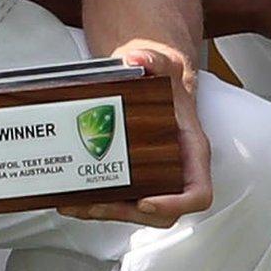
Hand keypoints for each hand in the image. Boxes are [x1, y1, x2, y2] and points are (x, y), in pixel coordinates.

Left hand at [62, 41, 210, 228]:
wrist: (153, 75)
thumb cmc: (164, 75)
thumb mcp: (162, 62)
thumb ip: (152, 58)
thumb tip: (136, 58)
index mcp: (191, 151)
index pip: (198, 193)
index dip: (175, 204)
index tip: (146, 202)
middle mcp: (177, 170)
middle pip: (162, 212)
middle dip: (127, 213)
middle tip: (97, 205)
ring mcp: (156, 177)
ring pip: (137, 211)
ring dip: (106, 212)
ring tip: (76, 204)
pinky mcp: (135, 176)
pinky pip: (121, 200)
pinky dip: (97, 203)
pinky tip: (72, 197)